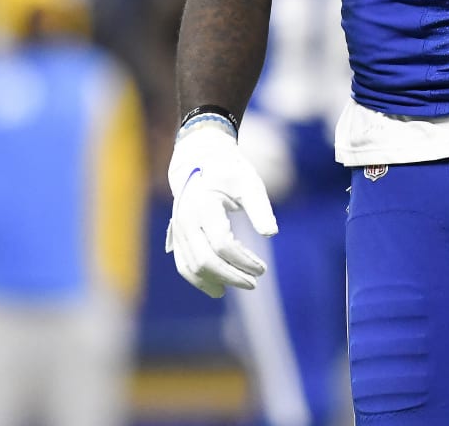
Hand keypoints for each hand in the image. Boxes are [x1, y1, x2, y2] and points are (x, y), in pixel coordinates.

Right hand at [164, 118, 279, 297]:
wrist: (199, 160)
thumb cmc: (229, 172)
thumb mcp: (249, 184)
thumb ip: (260, 208)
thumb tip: (271, 233)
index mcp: (204, 206)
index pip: (222, 244)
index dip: (243, 261)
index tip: (263, 267)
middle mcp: (187, 220)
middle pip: (205, 260)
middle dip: (231, 276)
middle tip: (254, 282)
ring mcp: (179, 230)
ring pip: (192, 267)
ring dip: (216, 281)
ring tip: (242, 284)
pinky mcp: (177, 236)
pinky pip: (183, 264)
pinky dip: (199, 279)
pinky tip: (218, 288)